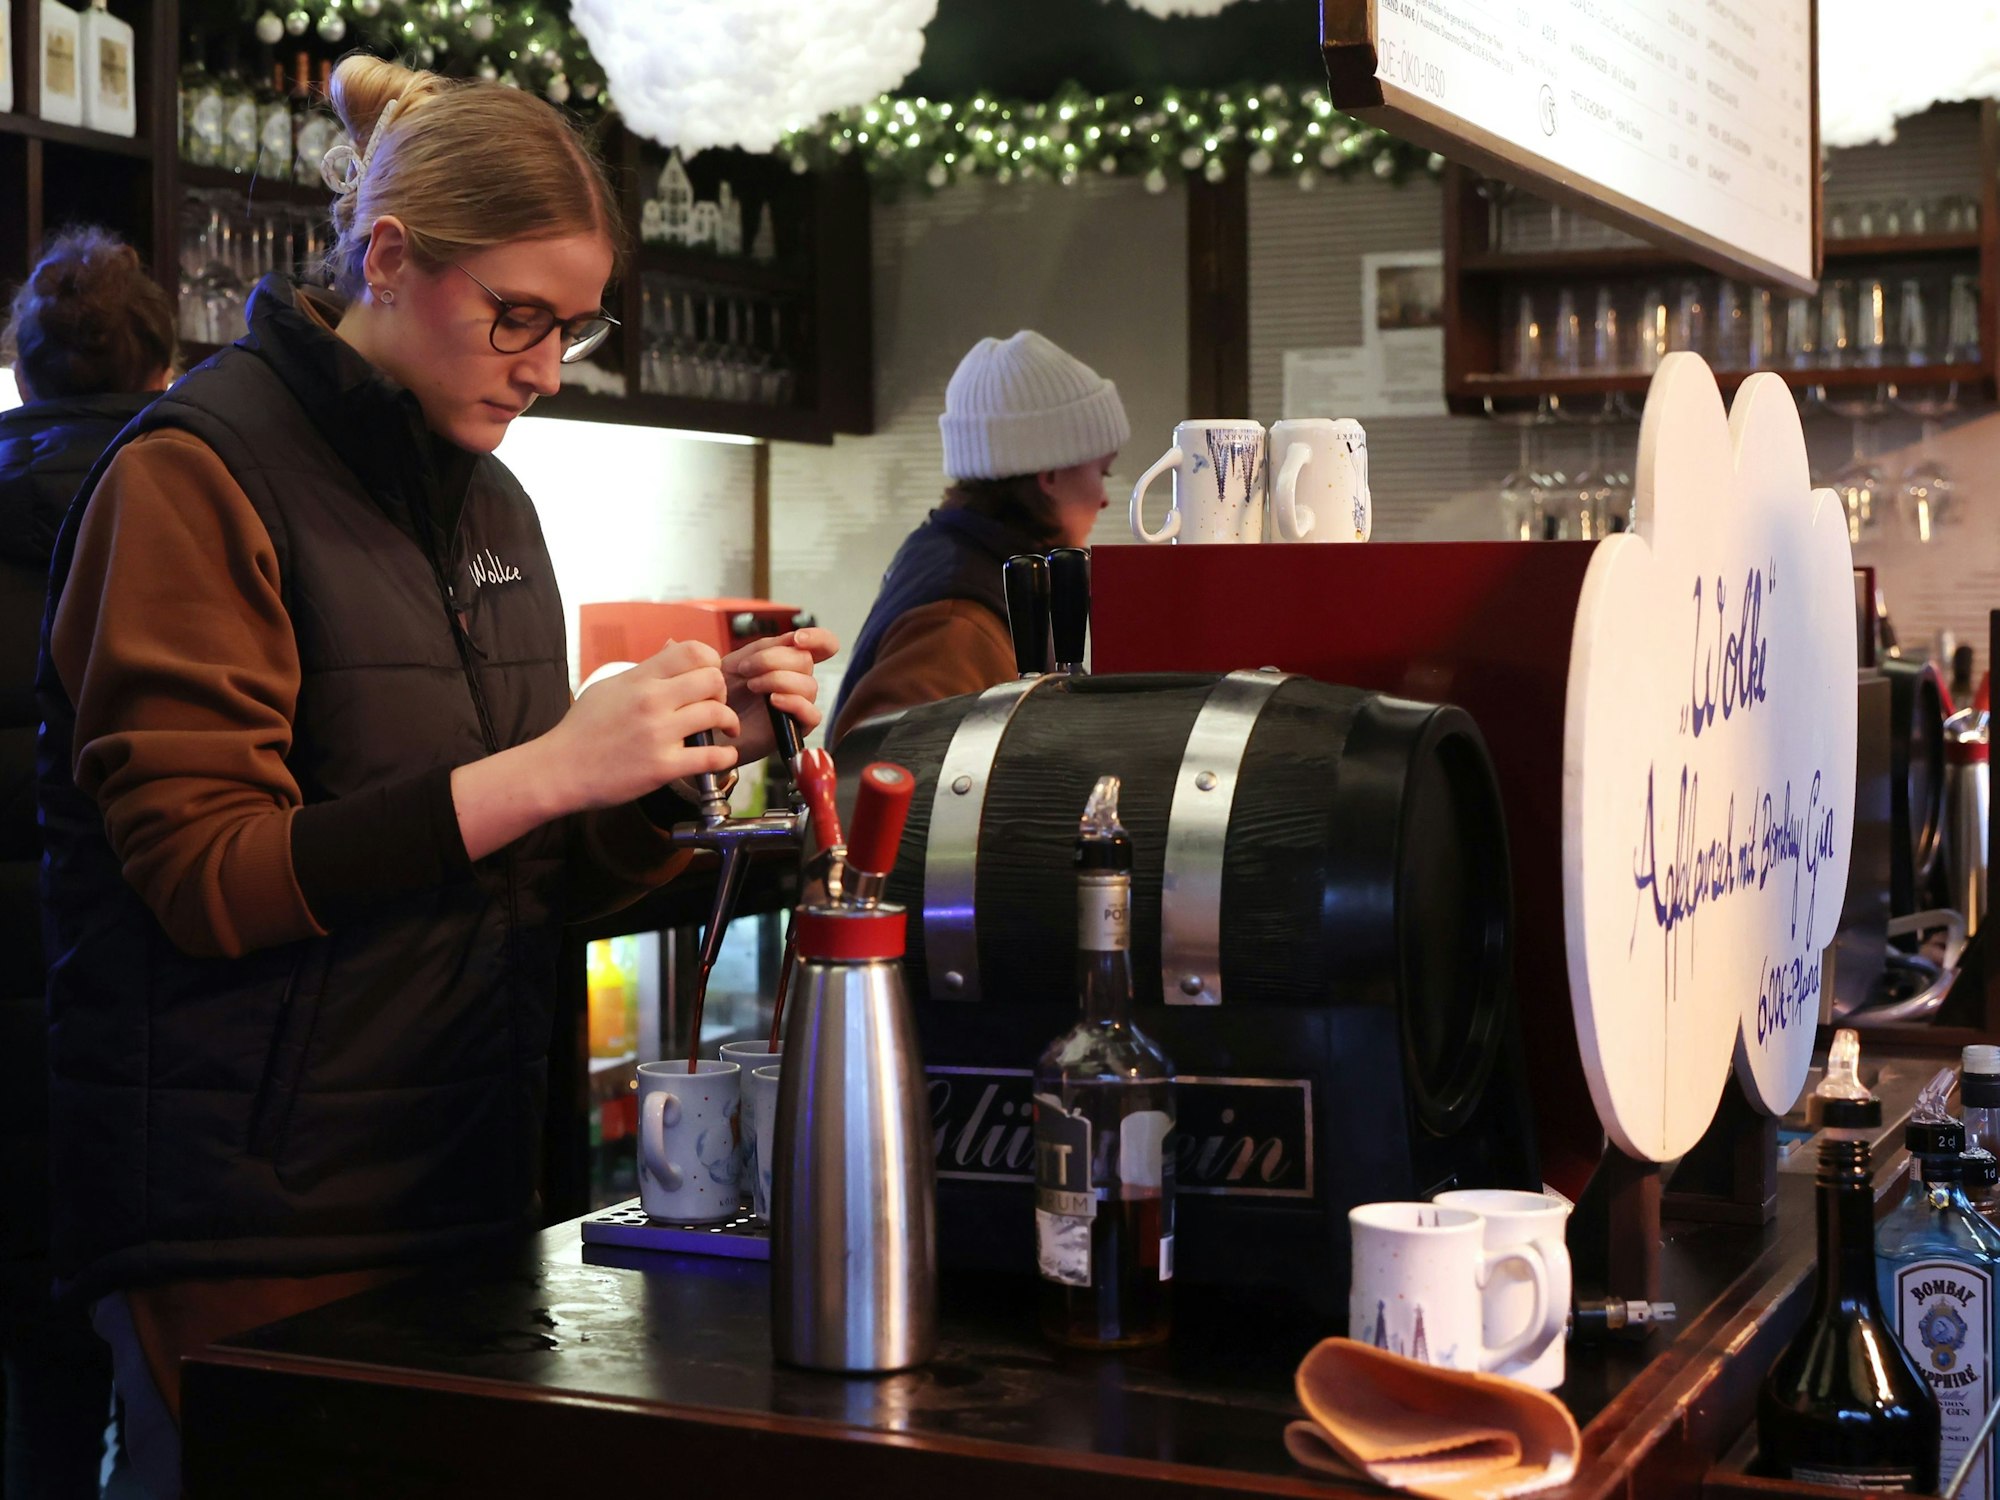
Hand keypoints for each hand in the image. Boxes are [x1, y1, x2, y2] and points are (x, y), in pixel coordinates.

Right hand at [544, 639, 740, 810]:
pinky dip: (726, 756)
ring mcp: (659, 733)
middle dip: (722, 692)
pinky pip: (712, 756)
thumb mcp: (609, 687)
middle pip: (713, 679)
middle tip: (717, 705)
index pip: (692, 651)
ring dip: (728, 723)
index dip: (711, 661)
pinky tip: (724, 755)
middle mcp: (651, 700)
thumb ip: (645, 670)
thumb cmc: (582, 729)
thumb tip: (672, 650)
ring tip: (725, 731)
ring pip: (717, 714)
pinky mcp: (663, 766)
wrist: (559, 769)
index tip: (711, 676)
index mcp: (639, 679)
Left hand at [718, 627, 838, 761]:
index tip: (797, 639)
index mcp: (788, 661)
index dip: (818, 638)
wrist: (705, 720)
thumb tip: (796, 639)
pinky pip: (813, 715)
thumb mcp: (741, 659)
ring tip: (751, 686)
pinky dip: (794, 703)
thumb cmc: (720, 692)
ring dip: (777, 680)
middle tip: (745, 669)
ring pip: (809, 686)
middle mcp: (797, 681)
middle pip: (807, 661)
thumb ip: (769, 647)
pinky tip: (773, 701)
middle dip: (773, 660)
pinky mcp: (796, 729)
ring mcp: (798, 704)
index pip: (823, 646)